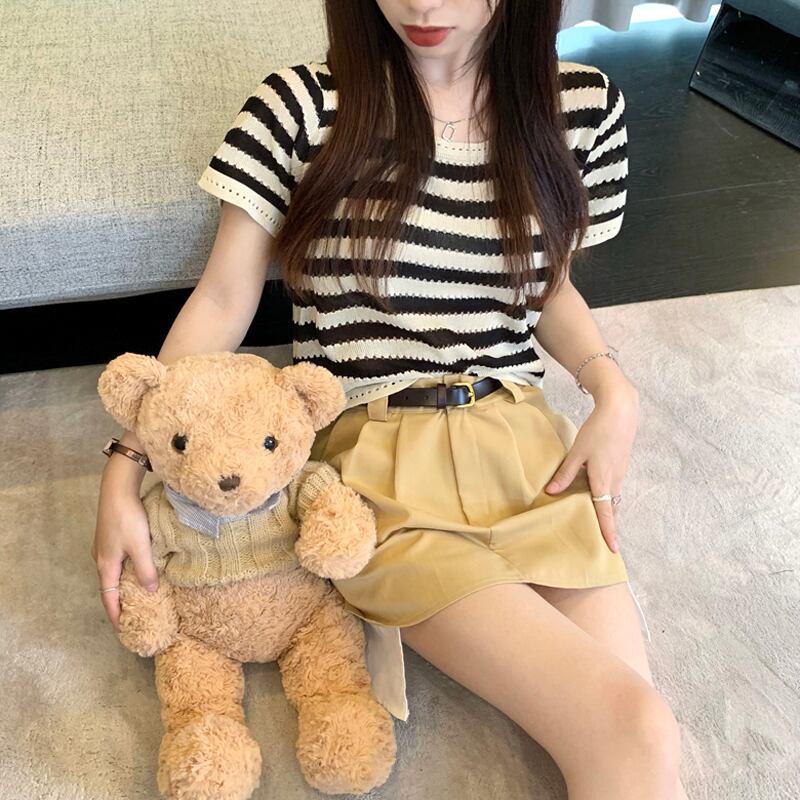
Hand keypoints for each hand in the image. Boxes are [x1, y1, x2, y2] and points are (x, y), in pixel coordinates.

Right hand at [91, 483, 157, 629]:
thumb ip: (145, 570)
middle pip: (109, 588)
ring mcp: (104, 548)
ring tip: (137, 597)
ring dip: (123, 587)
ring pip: (113, 574)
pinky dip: (125, 572)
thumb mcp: (140, 546)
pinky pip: (117, 563)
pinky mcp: (110, 538)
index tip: (124, 630)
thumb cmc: (127, 519)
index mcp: (106, 566)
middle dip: (119, 603)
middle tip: (133, 616)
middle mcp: (101, 559)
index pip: (108, 598)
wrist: (117, 490)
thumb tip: (150, 591)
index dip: (116, 615)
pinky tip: (137, 570)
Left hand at [544, 388, 638, 552]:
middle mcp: (615, 480)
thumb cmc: (598, 431)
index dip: (608, 531)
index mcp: (604, 480)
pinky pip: (612, 486)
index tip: (612, 548)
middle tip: (597, 539)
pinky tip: (592, 491)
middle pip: (609, 508)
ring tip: (592, 519)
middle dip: (605, 524)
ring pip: (610, 496)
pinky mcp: (620, 464)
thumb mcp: (578, 453)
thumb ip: (566, 474)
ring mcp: (620, 472)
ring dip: (604, 508)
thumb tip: (551, 492)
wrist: (621, 410)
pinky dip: (604, 494)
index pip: (606, 512)